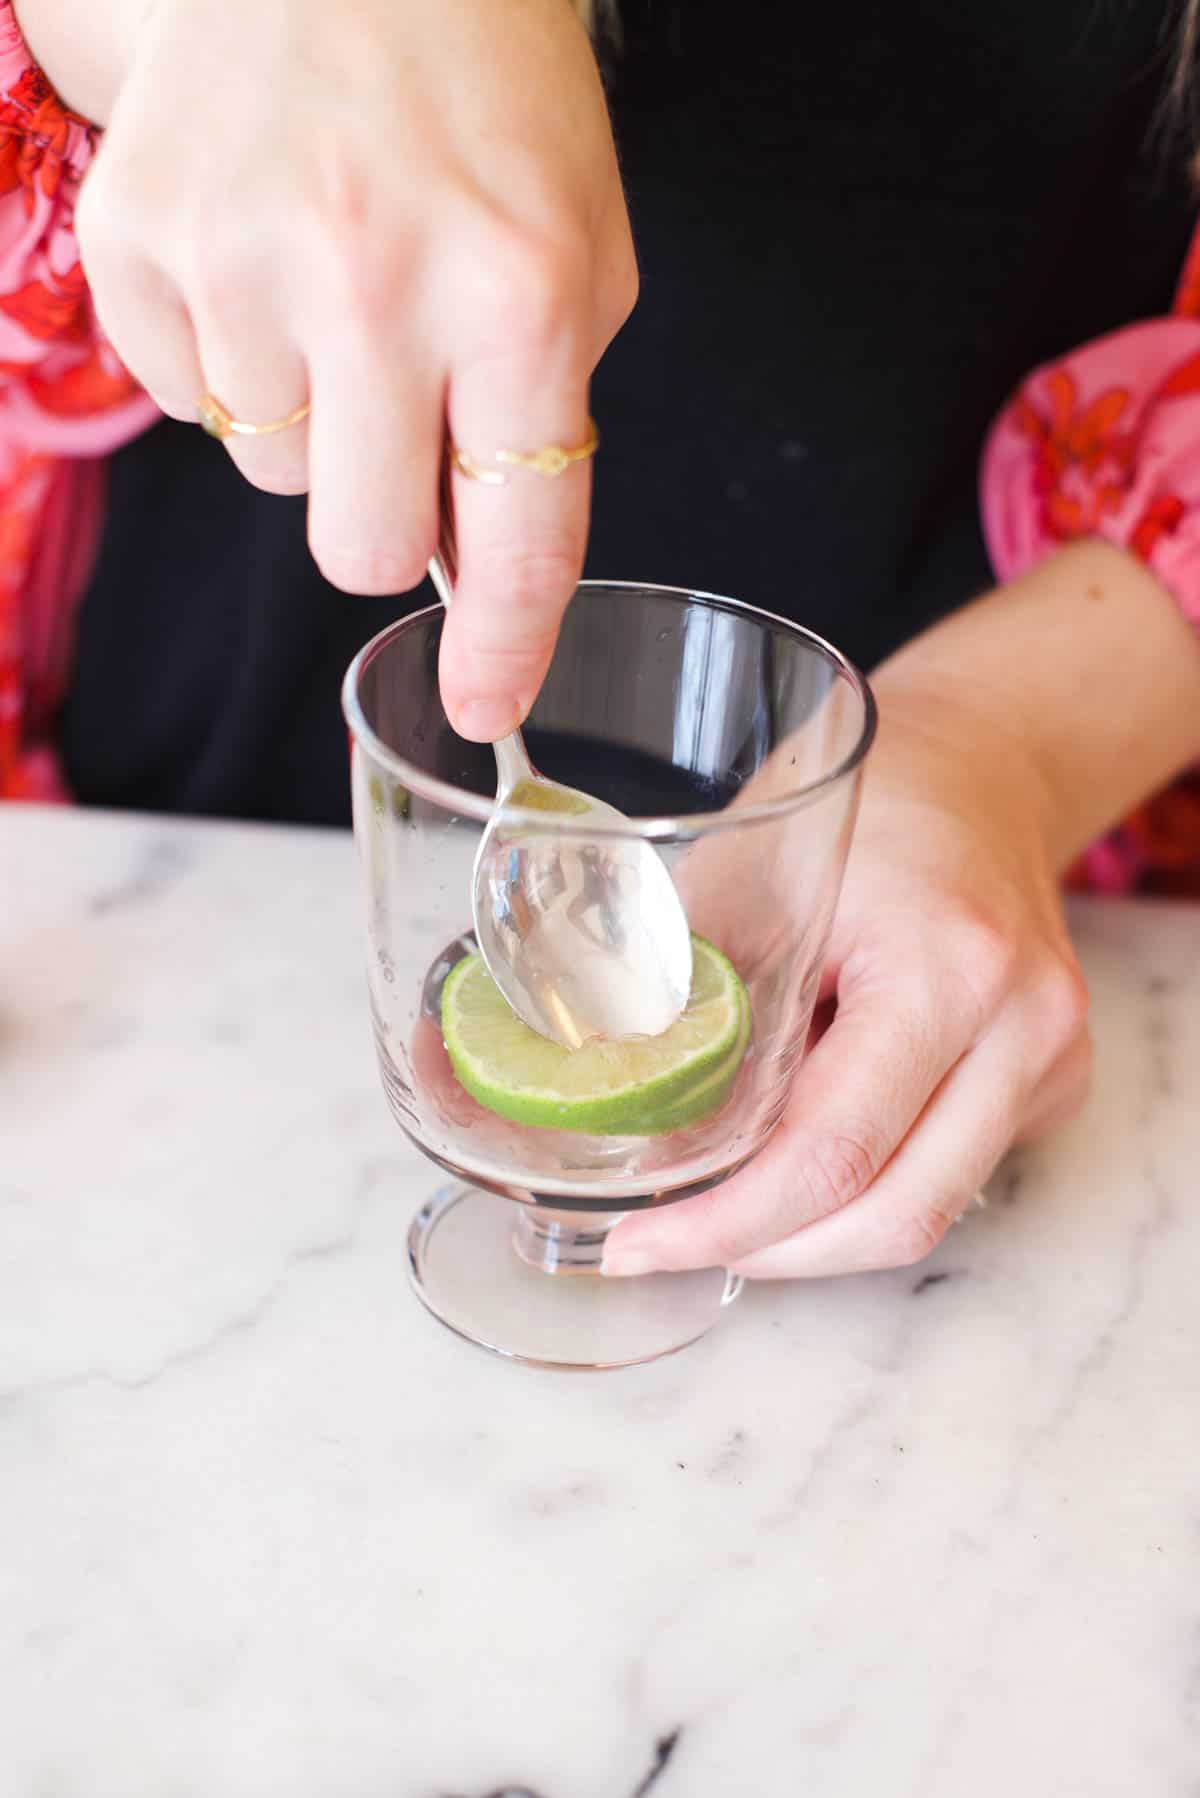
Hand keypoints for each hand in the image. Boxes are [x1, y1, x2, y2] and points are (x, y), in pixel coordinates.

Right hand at [67, 0, 633, 738]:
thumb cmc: (487, 106)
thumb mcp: (577, 258)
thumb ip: (539, 422)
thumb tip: (471, 574)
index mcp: (518, 296)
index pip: (517, 539)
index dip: (501, 650)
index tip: (480, 710)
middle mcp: (375, 285)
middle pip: (360, 548)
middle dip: (383, 520)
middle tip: (395, 427)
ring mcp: (240, 259)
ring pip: (270, 477)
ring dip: (310, 422)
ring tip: (331, 288)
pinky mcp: (139, 236)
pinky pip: (188, 401)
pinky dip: (233, 362)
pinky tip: (264, 259)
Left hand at [603, 673, 1092, 1279]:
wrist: (980, 768)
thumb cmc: (861, 807)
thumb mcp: (741, 874)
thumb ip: (679, 992)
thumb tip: (586, 1099)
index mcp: (945, 964)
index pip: (830, 1150)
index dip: (725, 1223)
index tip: (637, 1245)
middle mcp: (1022, 1024)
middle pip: (893, 1214)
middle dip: (766, 1251)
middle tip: (667, 1247)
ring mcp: (1051, 1058)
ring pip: (925, 1213)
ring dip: (813, 1234)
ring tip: (723, 1210)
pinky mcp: (1051, 1081)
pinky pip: (949, 1175)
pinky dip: (863, 1188)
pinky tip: (798, 1152)